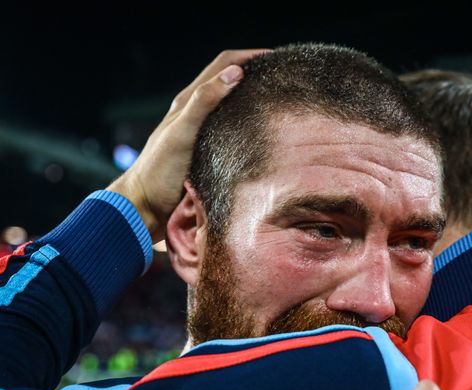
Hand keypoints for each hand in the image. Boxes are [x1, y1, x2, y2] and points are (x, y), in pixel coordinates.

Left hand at [107, 49, 269, 241]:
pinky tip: (261, 129)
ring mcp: (200, 131)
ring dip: (251, 93)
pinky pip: (230, 125)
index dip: (248, 56)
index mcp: (188, 101)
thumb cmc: (159, 171)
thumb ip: (204, 102)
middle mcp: (195, 112)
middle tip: (282, 74)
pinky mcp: (205, 149)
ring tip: (277, 97)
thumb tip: (235, 72)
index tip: (275, 57)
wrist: (144, 206)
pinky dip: (247, 118)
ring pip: (230, 103)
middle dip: (254, 70)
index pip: (223, 64)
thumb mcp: (181, 133)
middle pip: (228, 79)